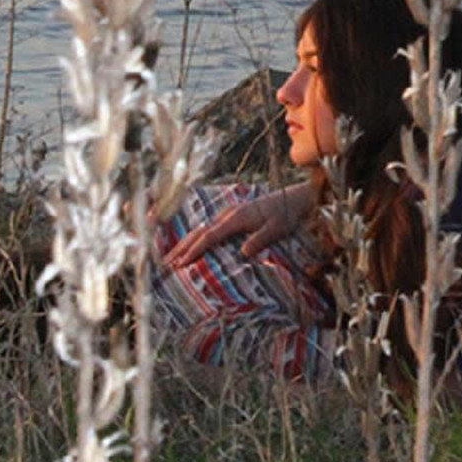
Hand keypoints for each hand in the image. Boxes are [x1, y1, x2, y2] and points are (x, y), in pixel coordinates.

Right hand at [161, 182, 316, 269]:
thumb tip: (242, 253)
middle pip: (199, 231)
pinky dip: (197, 237)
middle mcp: (228, 213)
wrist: (295, 197)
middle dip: (181, 247)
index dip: (193, 250)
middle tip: (165, 263)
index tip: (180, 263)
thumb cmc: (286, 214)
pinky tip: (192, 245)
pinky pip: (209, 227)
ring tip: (172, 257)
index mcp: (236, 217)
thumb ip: (259, 240)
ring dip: (186, 242)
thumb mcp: (276, 229)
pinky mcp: (233, 214)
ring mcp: (229, 212)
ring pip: (202, 228)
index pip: (209, 236)